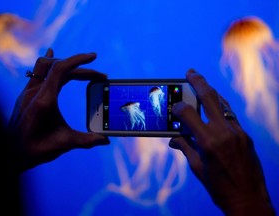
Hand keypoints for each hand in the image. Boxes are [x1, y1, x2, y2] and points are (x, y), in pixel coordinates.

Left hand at [9, 48, 109, 171]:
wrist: (11, 152)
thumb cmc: (34, 149)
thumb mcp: (63, 144)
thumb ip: (86, 140)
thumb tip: (105, 140)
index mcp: (44, 100)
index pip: (60, 69)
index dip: (78, 60)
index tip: (94, 57)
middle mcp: (34, 92)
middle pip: (59, 67)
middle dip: (82, 69)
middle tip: (100, 77)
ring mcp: (28, 92)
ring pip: (47, 66)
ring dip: (67, 65)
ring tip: (83, 69)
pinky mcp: (27, 94)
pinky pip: (37, 71)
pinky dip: (50, 63)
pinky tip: (52, 54)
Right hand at [169, 69, 274, 215]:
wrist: (248, 200)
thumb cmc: (218, 186)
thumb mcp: (196, 167)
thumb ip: (185, 147)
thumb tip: (172, 139)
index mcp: (207, 142)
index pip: (187, 114)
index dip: (178, 108)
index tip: (173, 106)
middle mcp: (223, 132)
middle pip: (209, 98)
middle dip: (198, 82)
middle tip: (190, 72)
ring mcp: (237, 132)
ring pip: (223, 103)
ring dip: (211, 92)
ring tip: (202, 84)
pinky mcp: (245, 135)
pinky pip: (231, 115)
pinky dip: (221, 107)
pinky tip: (216, 105)